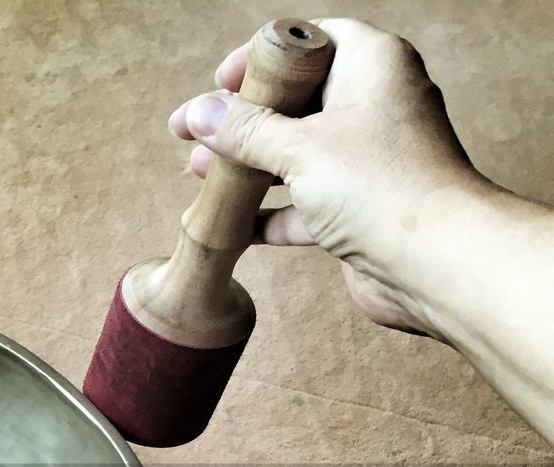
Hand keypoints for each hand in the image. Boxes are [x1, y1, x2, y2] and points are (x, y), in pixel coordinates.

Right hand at [167, 18, 485, 337]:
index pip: (312, 41)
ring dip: (248, 165)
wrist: (436, 262)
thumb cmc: (382, 188)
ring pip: (297, 153)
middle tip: (194, 131)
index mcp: (373, 67)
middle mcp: (375, 107)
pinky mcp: (361, 208)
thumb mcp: (299, 149)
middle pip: (297, 100)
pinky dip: (270, 211)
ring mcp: (368, 161)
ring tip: (199, 175)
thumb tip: (199, 112)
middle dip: (243, 119)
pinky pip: (305, 202)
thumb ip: (245, 131)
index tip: (222, 80)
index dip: (263, 56)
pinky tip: (233, 223)